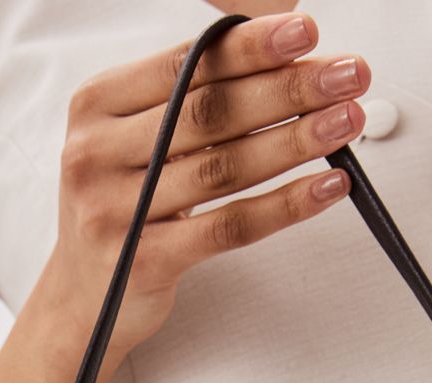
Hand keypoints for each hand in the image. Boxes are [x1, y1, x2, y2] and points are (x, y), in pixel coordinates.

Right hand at [44, 10, 370, 356]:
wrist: (83, 300)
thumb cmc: (122, 211)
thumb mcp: (135, 143)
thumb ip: (188, 103)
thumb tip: (283, 62)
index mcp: (95, 108)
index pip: (184, 65)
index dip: (250, 47)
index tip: (306, 33)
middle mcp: (94, 155)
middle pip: (209, 112)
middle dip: (288, 89)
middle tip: (347, 76)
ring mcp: (115, 212)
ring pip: (223, 168)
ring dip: (295, 141)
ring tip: (347, 122)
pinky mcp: (143, 262)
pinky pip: (228, 228)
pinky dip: (283, 206)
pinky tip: (324, 188)